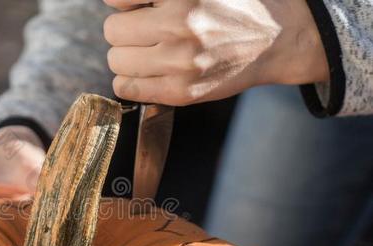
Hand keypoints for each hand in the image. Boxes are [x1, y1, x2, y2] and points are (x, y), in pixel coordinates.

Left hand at [104, 0, 328, 104]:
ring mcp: (180, 63)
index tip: (133, 7)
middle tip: (145, 30)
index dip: (122, 2)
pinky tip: (149, 70)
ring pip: (116, 61)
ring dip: (127, 55)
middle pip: (113, 30)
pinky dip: (130, 80)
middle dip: (125, 29)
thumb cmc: (234, 5)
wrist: (277, 39)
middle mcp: (181, 25)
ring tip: (151, 50)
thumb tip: (112, 1)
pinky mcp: (182, 92)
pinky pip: (125, 88)